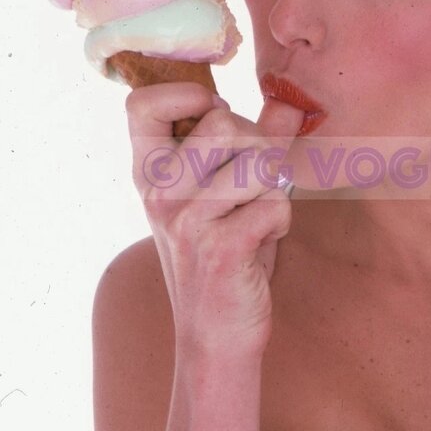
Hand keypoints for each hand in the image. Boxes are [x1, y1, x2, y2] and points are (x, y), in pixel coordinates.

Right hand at [125, 82, 303, 355]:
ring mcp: (186, 218)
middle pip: (224, 122)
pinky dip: (280, 221)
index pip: (141, 103)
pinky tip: (260, 243)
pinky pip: (275, 202)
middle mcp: (159, 191)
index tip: (212, 118)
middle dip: (258, 148)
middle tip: (252, 185)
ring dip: (273, 189)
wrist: (215, 334)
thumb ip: (257, 142)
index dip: (187, 96)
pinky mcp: (219, 247)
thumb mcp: (228, 192)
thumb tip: (289, 102)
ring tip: (254, 217)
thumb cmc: (224, 254)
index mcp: (150, 172)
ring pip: (259, 161)